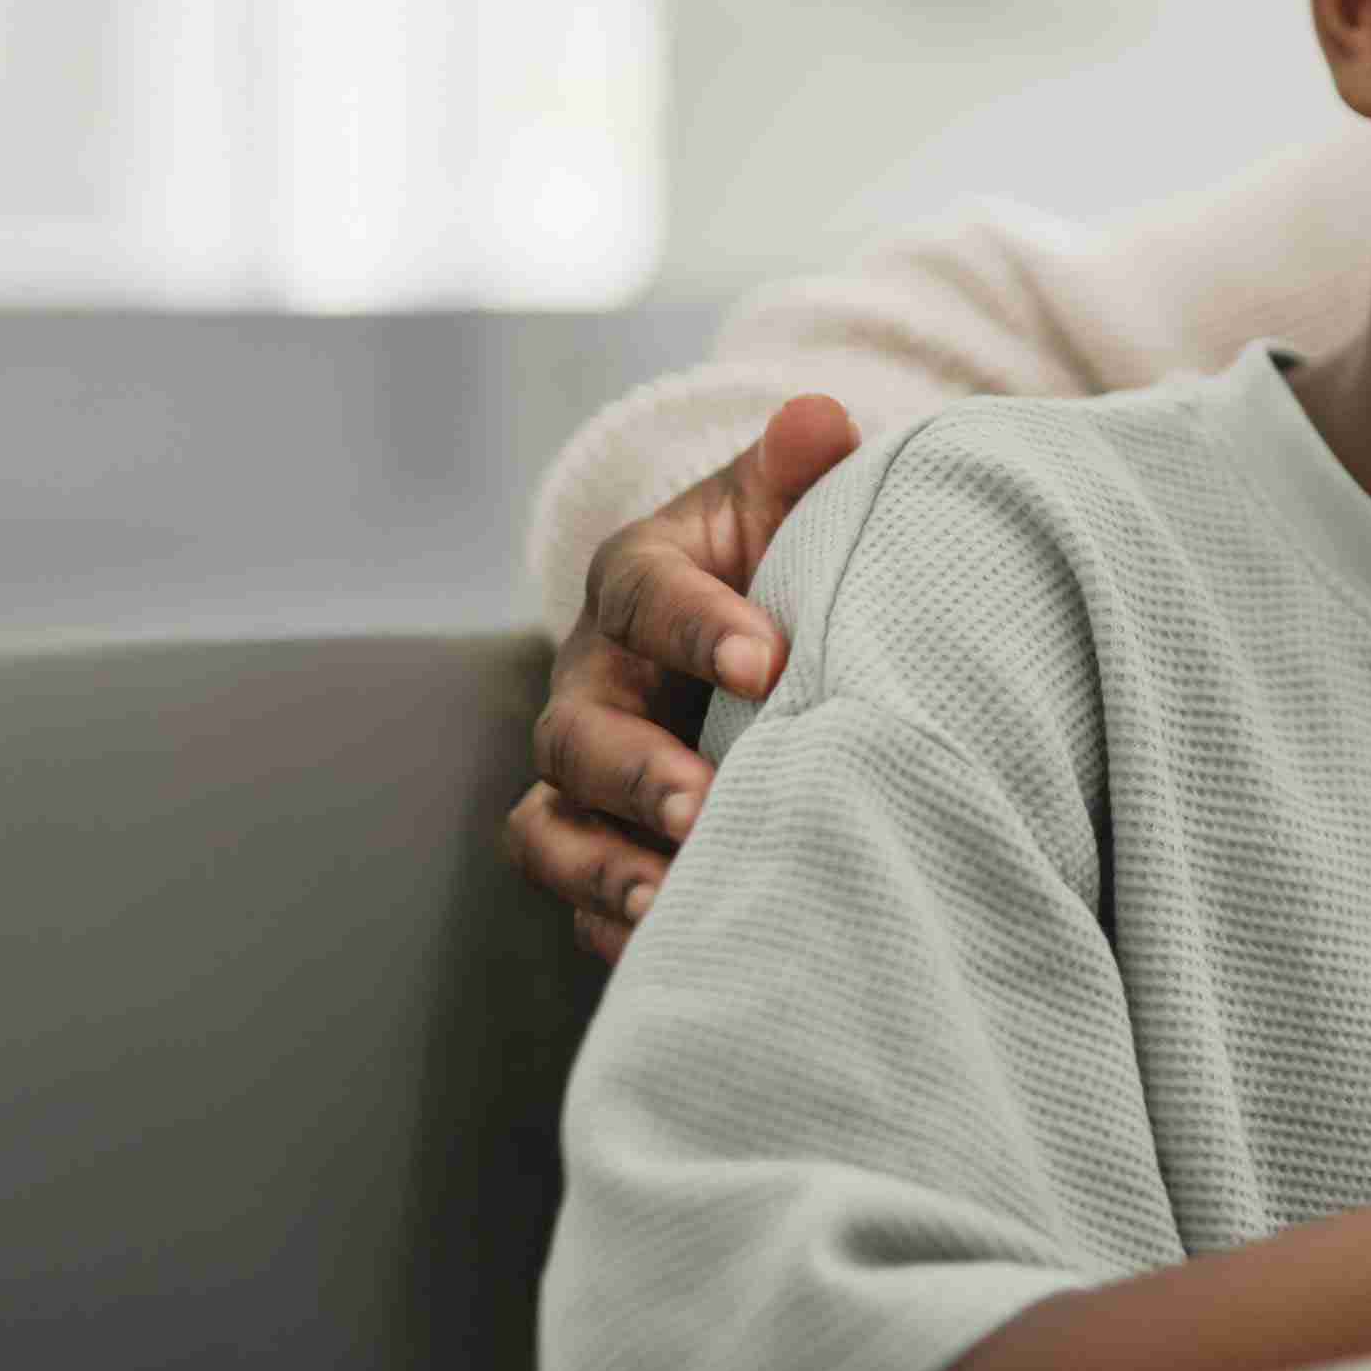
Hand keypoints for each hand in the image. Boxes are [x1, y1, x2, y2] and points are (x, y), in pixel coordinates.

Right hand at [502, 395, 856, 959]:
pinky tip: (677, 952)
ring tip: (670, 903)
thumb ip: (800, 466)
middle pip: (577, 732)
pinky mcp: (604, 842)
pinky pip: (580, 897)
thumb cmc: (781, 556)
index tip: (771, 661)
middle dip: (634, 771)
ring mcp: (587, 771)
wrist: (770, 629)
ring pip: (552, 827)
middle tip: (703, 804)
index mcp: (638, 582)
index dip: (698, 627)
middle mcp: (593, 680)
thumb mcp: (789, 503)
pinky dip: (614, 930)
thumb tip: (818, 418)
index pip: (646, 597)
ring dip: (602, 868)